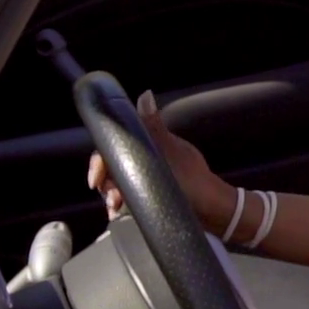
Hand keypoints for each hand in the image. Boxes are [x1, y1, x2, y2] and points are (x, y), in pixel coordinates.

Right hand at [86, 90, 232, 228]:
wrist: (212, 212)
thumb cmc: (194, 179)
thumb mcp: (172, 152)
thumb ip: (154, 127)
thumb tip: (145, 94)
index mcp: (150, 145)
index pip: (116, 146)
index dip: (102, 160)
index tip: (96, 178)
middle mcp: (145, 159)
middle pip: (113, 167)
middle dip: (106, 182)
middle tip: (111, 198)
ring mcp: (146, 179)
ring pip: (117, 184)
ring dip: (111, 196)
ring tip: (115, 207)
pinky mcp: (149, 197)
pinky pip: (126, 199)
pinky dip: (119, 206)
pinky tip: (117, 214)